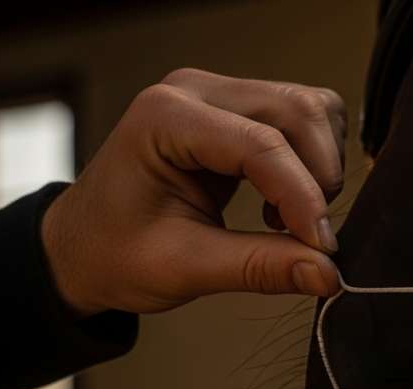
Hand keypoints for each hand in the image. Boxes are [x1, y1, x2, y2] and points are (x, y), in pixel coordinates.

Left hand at [42, 68, 344, 316]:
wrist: (82, 245)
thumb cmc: (114, 253)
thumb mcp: (183, 269)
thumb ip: (259, 267)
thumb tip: (329, 274)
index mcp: (165, 118)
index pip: (262, 145)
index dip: (303, 198)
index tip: (325, 249)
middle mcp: (194, 90)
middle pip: (297, 112)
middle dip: (319, 179)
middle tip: (310, 238)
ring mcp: (218, 94)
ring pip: (309, 110)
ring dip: (320, 167)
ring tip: (288, 220)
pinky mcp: (238, 109)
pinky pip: (303, 118)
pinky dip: (312, 159)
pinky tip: (284, 199)